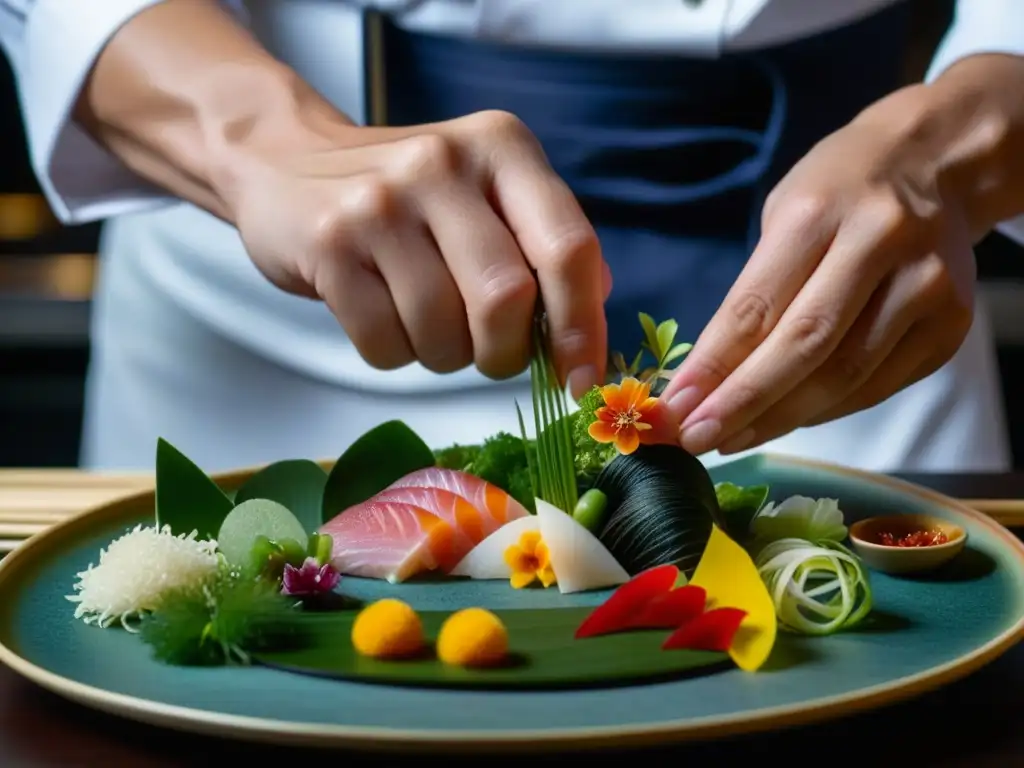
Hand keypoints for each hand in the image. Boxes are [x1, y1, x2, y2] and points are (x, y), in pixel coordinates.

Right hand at [225, 108, 609, 393]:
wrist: (286, 165)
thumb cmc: (409, 199)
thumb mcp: (487, 196)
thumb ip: (545, 242)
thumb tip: (594, 305)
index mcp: (502, 148)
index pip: (568, 246)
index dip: (582, 325)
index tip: (580, 379)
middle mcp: (443, 163)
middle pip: (505, 299)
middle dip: (504, 351)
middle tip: (490, 351)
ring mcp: (380, 202)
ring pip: (442, 331)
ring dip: (443, 355)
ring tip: (426, 321)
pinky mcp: (329, 245)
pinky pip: (384, 344)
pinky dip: (394, 353)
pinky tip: (383, 315)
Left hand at [661, 82, 983, 455]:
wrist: (936, 164)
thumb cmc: (836, 192)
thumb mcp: (783, 217)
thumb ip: (752, 294)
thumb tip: (704, 382)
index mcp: (820, 212)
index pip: (757, 307)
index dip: (712, 368)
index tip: (673, 410)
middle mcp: (880, 245)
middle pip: (804, 347)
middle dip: (742, 404)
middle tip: (695, 440)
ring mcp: (926, 286)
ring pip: (844, 377)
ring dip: (779, 419)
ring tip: (731, 440)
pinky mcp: (952, 324)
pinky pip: (877, 386)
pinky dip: (825, 410)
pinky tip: (787, 420)